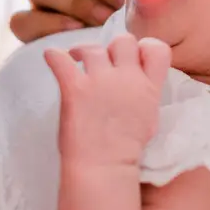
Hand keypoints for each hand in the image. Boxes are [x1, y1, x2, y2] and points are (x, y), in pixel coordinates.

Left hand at [46, 34, 169, 167]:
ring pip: (93, 48)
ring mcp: (100, 81)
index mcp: (149, 87)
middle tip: (103, 61)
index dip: (145, 47)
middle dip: (113, 48)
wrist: (103, 169)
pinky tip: (52, 58)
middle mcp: (127, 78)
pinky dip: (54, 56)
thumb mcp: (149, 119)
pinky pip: (60, 60)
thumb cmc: (126, 151)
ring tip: (76, 59)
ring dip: (83, 51)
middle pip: (124, 41)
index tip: (134, 56)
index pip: (157, 48)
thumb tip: (138, 82)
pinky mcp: (75, 88)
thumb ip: (145, 95)